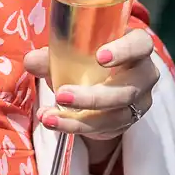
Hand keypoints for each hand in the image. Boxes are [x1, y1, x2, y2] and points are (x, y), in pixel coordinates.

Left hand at [24, 27, 161, 141]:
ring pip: (114, 115)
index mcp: (136, 47)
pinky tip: (52, 122)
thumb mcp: (73, 50)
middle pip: (127, 90)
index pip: (140, 45)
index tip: (100, 57)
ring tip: (48, 117)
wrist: (102, 79)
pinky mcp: (125, 122)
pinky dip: (74, 126)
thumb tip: (31, 61)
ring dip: (78, 119)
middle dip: (93, 97)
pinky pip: (102, 129)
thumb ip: (53, 55)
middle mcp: (143, 75)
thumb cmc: (90, 56)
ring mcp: (138, 102)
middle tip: (62, 95)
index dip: (124, 50)